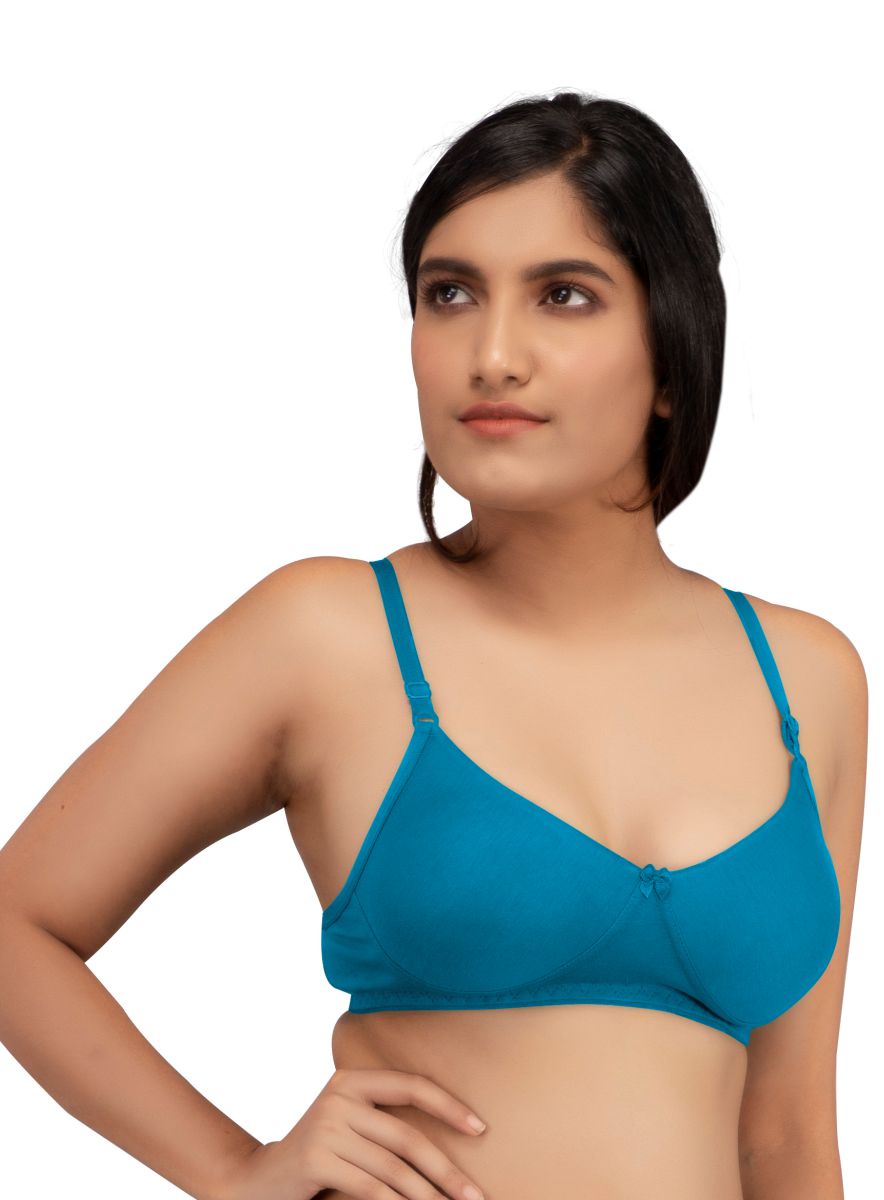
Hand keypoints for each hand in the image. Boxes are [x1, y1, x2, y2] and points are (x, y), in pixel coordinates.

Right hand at [218, 1067, 486, 1199]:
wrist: (259, 1180)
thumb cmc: (319, 1157)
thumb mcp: (349, 1128)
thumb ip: (382, 1123)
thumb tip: (448, 1146)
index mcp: (352, 1079)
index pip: (410, 1084)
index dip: (448, 1105)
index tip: (480, 1128)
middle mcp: (339, 1095)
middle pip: (406, 1135)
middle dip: (445, 1169)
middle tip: (474, 1195)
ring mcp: (326, 1126)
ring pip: (392, 1168)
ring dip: (427, 1196)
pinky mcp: (317, 1158)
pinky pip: (370, 1188)